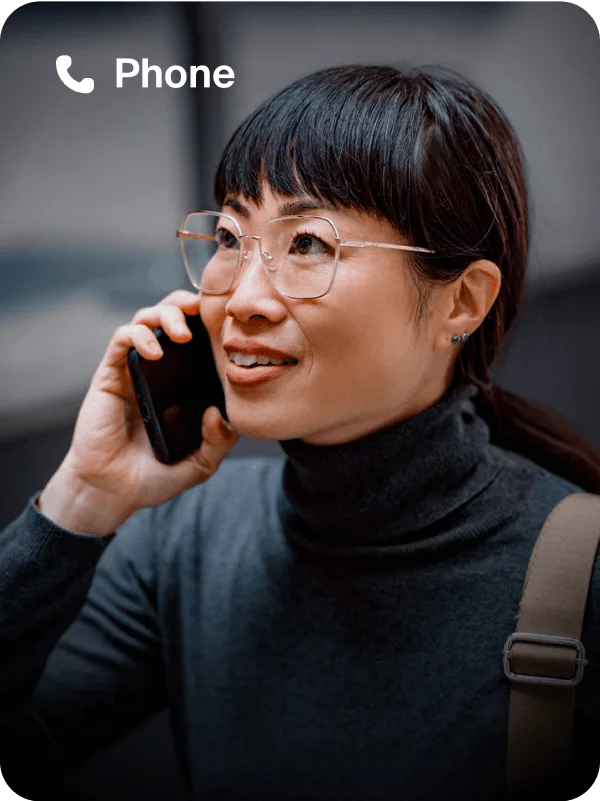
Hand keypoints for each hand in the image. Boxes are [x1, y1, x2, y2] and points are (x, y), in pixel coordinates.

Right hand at [39, 290, 237, 535]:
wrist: (113, 491)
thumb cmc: (155, 476)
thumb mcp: (201, 463)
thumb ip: (219, 441)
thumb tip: (218, 412)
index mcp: (185, 384)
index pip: (199, 339)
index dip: (211, 322)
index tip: (230, 320)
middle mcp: (161, 371)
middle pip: (172, 317)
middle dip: (186, 305)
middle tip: (202, 311)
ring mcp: (135, 369)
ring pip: (146, 319)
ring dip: (165, 315)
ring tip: (181, 334)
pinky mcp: (111, 374)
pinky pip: (122, 339)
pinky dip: (139, 336)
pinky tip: (155, 352)